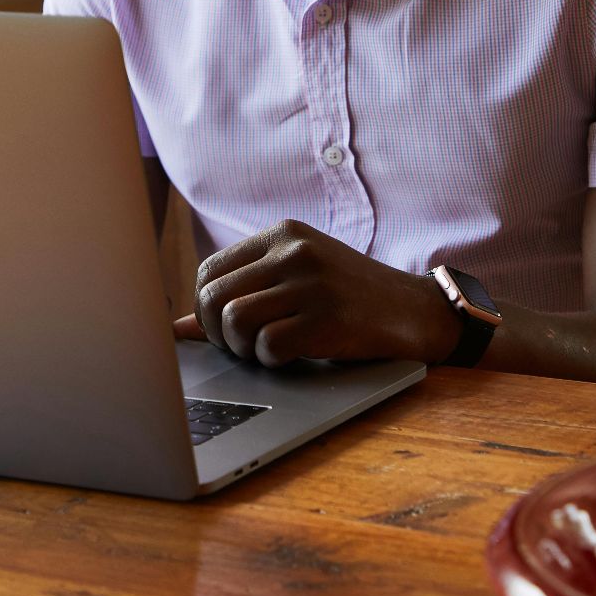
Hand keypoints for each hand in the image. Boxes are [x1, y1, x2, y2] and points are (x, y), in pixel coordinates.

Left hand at [172, 220, 460, 366]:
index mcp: (282, 234)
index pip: (209, 271)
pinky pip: (269, 345)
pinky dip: (271, 360)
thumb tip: (177, 329)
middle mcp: (294, 251)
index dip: (206, 309)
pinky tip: (291, 357)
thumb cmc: (350, 299)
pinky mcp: (329, 318)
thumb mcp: (297, 281)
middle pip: (214, 296)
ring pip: (234, 320)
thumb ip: (243, 295)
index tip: (225, 329)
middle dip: (218, 332)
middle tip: (242, 347)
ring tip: (264, 351)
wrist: (418, 312)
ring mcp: (312, 283)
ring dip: (241, 348)